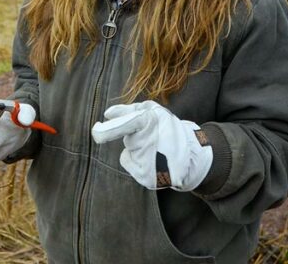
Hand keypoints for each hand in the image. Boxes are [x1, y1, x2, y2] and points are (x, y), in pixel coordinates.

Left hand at [91, 101, 212, 190]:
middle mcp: (148, 144)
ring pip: (130, 150)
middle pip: (130, 139)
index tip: (96, 129)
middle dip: (137, 136)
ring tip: (158, 149)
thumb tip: (107, 114)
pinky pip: (129, 162)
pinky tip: (153, 160)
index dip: (108, 129)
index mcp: (151, 123)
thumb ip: (129, 110)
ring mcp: (146, 162)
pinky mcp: (144, 177)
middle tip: (156, 138)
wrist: (191, 158)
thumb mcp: (154, 112)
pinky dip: (137, 160)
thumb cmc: (168, 130)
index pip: (128, 124)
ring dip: (139, 147)